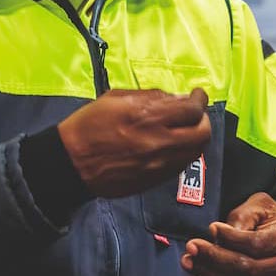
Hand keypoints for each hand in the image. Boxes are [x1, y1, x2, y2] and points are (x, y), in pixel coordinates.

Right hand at [57, 88, 210, 197]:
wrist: (72, 163)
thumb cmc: (89, 125)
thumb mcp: (116, 98)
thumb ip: (150, 97)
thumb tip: (176, 98)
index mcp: (147, 116)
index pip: (192, 108)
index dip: (199, 99)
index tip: (197, 95)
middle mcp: (159, 141)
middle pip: (202, 133)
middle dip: (203, 120)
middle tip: (195, 114)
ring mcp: (159, 164)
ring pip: (195, 151)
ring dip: (195, 138)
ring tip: (185, 130)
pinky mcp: (155, 180)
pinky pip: (181, 165)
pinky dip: (183, 152)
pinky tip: (172, 145)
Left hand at [183, 192, 275, 275]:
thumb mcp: (264, 207)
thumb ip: (243, 216)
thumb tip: (218, 234)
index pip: (256, 244)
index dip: (231, 238)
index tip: (212, 228)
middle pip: (245, 269)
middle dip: (214, 258)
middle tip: (193, 247)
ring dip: (209, 274)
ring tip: (189, 261)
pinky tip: (199, 273)